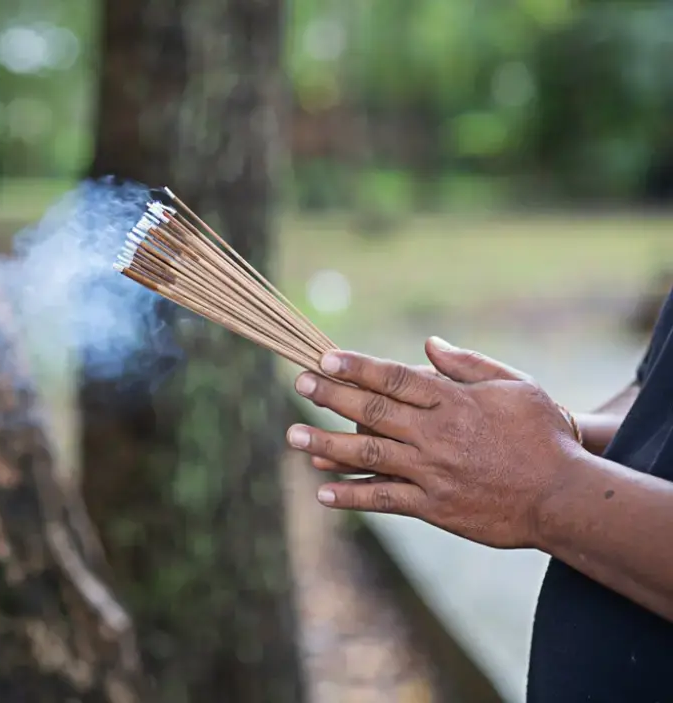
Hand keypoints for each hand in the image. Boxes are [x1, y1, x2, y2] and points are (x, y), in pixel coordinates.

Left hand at [287, 337, 584, 548]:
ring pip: (369, 455)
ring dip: (327, 444)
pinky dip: (352, 495)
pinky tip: (322, 490)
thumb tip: (428, 344)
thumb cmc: (542, 434)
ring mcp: (432, 472)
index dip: (357, 367)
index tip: (325, 357)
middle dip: (332, 396)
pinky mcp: (433, 506)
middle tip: (299, 383)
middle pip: (373, 412)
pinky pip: (384, 499)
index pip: (395, 379)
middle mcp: (436, 434)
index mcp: (453, 401)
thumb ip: (467, 364)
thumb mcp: (514, 386)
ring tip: (293, 436)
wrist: (563, 496)